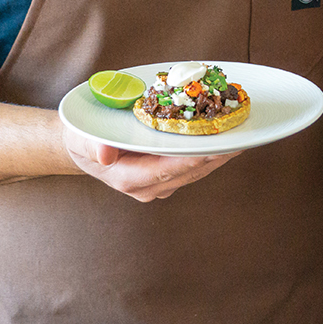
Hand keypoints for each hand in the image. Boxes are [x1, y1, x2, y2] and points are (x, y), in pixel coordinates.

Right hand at [60, 118, 238, 201]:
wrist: (86, 147)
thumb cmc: (83, 138)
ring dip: (218, 156)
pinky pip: (194, 165)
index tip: (212, 150)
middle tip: (240, 139)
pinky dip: (211, 152)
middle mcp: (148, 187)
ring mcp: (161, 183)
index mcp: (128, 179)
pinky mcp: (169, 175)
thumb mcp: (80, 137)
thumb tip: (105, 154)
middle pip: (188, 172)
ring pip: (196, 171)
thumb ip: (91, 145)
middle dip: (214, 157)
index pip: (164, 171)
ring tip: (242, 136)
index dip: (190, 162)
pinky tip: (227, 136)